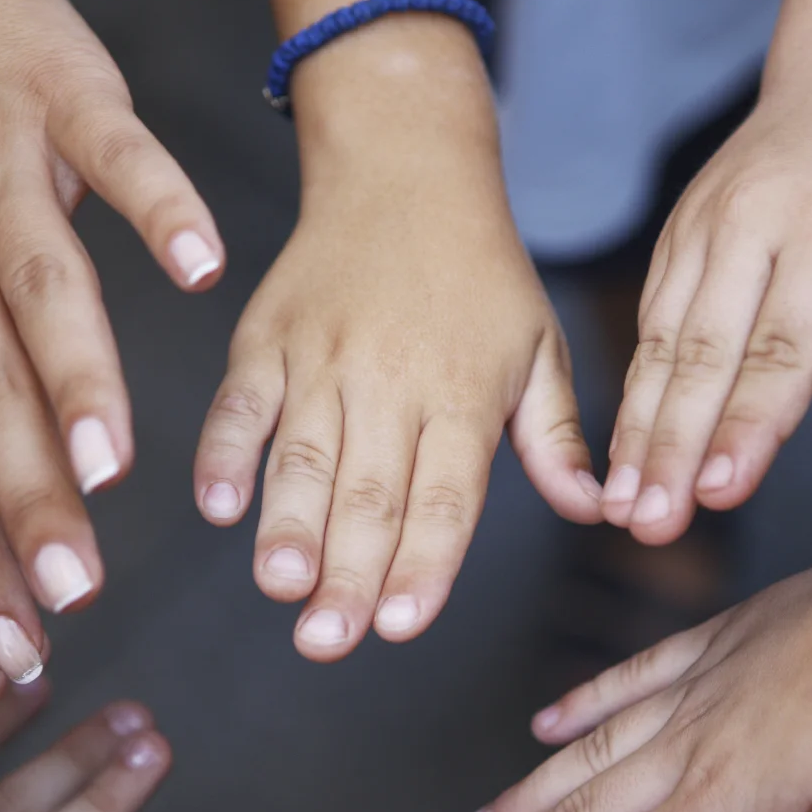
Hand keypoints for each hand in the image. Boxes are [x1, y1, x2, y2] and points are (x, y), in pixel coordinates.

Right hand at [194, 135, 599, 660]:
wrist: (404, 170)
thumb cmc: (479, 272)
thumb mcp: (539, 348)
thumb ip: (557, 438)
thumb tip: (596, 509)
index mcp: (463, 392)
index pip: (444, 495)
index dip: (423, 563)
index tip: (402, 624)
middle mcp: (391, 380)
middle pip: (368, 491)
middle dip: (347, 573)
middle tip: (329, 641)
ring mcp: (322, 358)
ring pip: (302, 456)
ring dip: (287, 526)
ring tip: (280, 587)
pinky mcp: (266, 336)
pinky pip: (239, 401)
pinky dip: (222, 452)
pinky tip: (215, 506)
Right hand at [603, 88, 811, 544]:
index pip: (784, 342)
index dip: (749, 424)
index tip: (720, 492)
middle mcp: (750, 221)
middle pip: (706, 351)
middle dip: (672, 446)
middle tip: (651, 524)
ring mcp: (703, 226)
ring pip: (662, 342)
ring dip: (638, 431)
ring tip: (623, 507)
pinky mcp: (676, 238)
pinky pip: (650, 324)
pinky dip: (634, 393)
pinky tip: (625, 456)